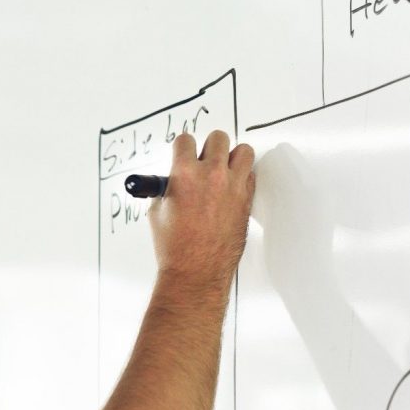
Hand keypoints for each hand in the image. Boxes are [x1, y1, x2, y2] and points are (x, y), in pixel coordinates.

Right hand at [149, 131, 254, 294]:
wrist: (195, 271)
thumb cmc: (175, 248)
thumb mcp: (158, 212)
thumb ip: (167, 188)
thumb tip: (173, 180)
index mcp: (185, 174)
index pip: (186, 140)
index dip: (183, 148)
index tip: (183, 153)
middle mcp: (211, 176)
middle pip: (218, 138)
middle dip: (209, 147)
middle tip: (205, 160)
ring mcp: (233, 187)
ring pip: (244, 150)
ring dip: (232, 156)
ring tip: (224, 168)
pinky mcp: (246, 199)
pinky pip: (251, 174)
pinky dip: (242, 176)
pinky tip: (232, 187)